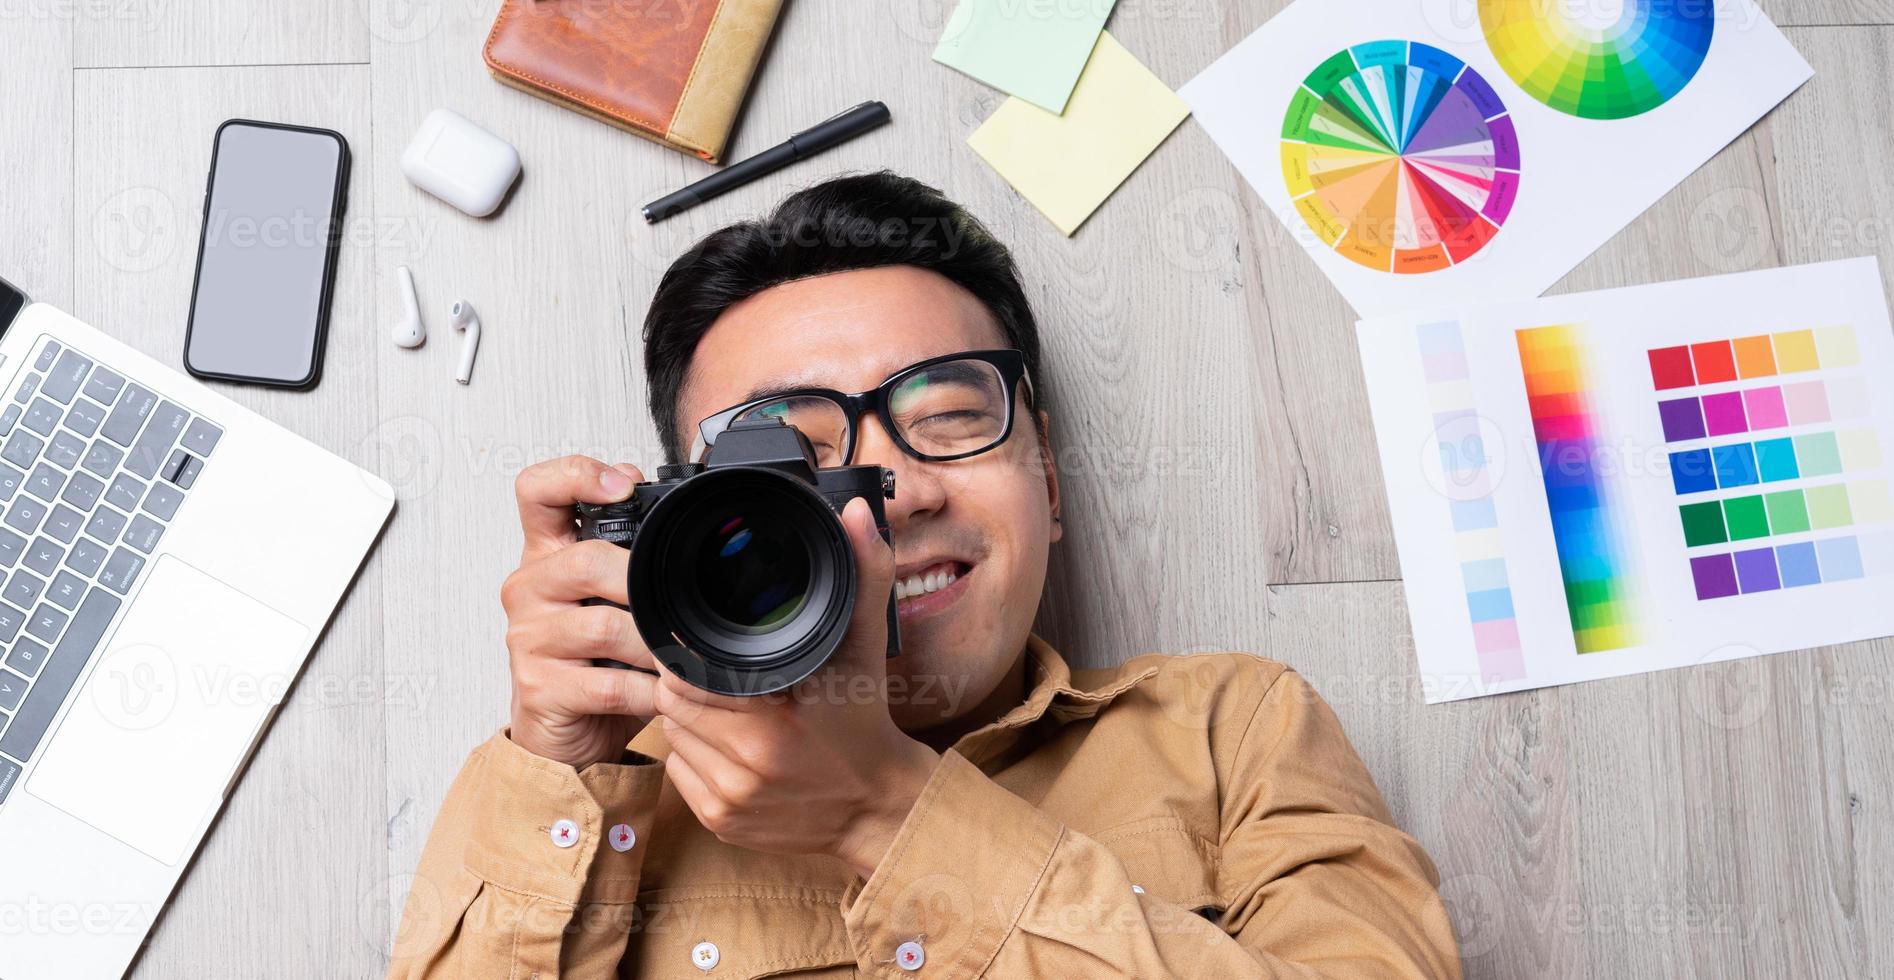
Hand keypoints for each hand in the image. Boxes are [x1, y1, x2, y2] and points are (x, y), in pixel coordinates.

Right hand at [502, 455, 658, 768]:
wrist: (569, 734)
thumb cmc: (597, 660)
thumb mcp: (613, 597)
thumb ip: (631, 553)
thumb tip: (667, 508)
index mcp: (547, 555)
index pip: (538, 490)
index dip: (575, 474)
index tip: (621, 484)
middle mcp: (529, 589)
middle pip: (586, 560)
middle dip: (644, 585)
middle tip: (677, 608)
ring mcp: (529, 639)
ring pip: (605, 626)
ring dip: (656, 646)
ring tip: (681, 657)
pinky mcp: (540, 689)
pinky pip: (609, 685)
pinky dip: (650, 692)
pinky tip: (666, 694)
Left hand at [655, 498, 942, 878]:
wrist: (878, 810)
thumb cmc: (865, 724)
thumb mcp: (865, 648)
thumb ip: (863, 575)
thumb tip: (858, 516)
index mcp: (775, 721)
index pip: (688, 676)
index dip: (690, 656)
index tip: (709, 648)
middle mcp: (748, 765)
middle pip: (672, 703)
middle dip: (688, 684)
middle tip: (721, 675)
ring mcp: (731, 800)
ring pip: (672, 736)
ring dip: (688, 718)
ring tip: (728, 707)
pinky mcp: (719, 824)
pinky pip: (679, 772)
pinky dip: (694, 754)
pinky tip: (729, 744)